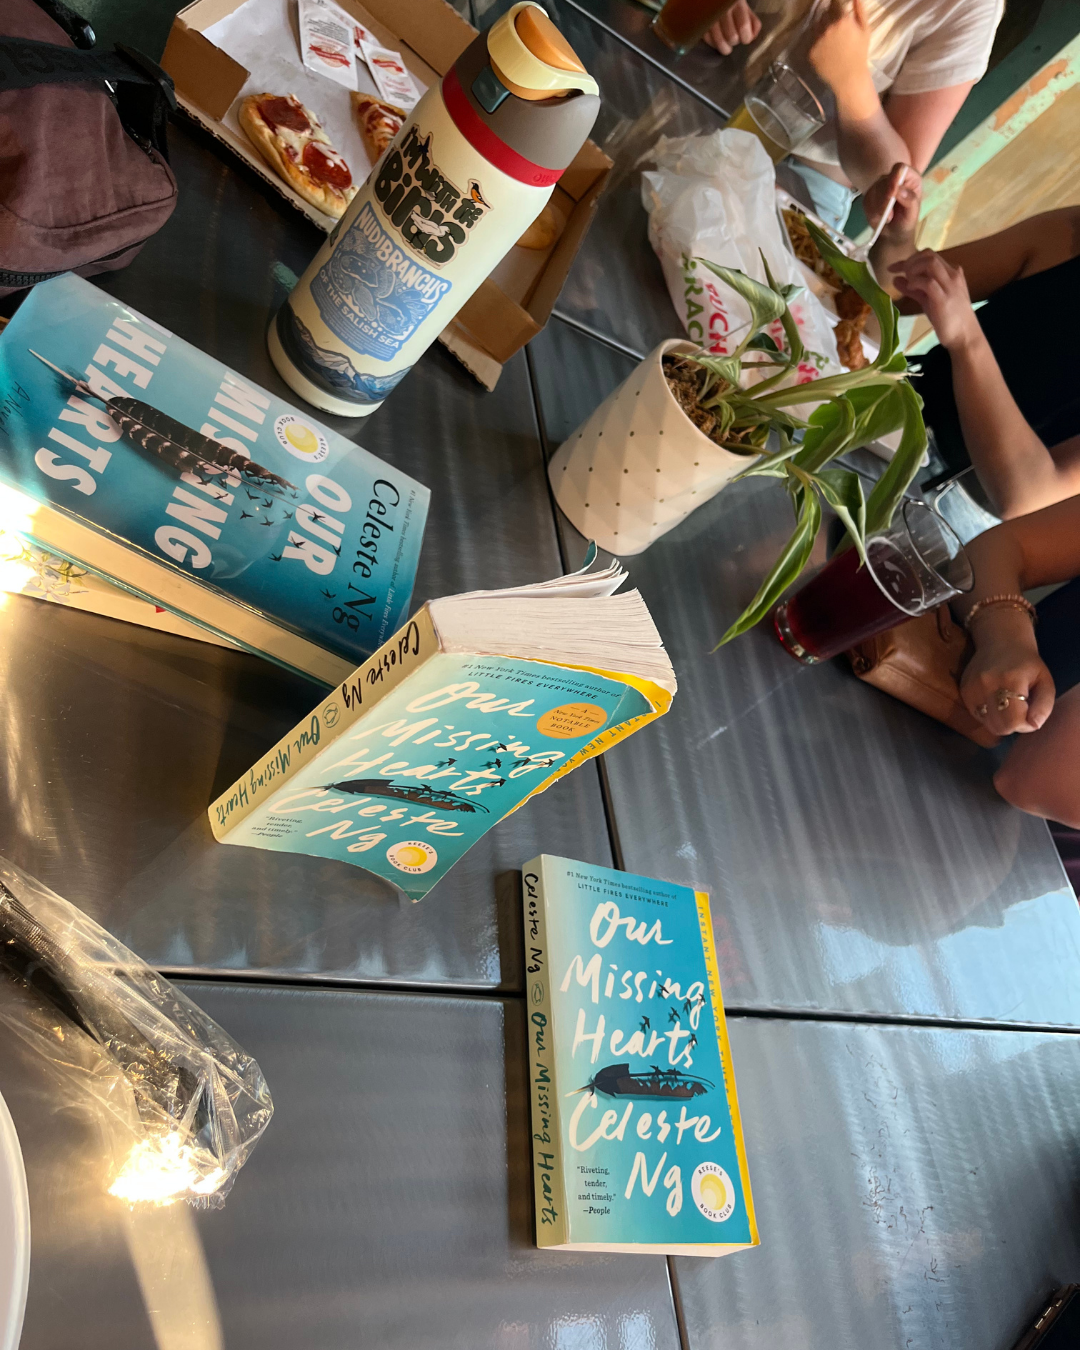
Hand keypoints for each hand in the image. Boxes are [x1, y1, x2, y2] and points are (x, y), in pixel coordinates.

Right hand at [703, 0, 760, 55]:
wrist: (715, 2)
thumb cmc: (731, 5)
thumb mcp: (745, 9)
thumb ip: (753, 22)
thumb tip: (752, 38)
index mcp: (737, 3)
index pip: (744, 26)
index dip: (746, 37)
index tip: (745, 38)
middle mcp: (723, 9)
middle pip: (732, 37)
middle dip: (735, 42)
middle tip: (734, 39)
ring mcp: (711, 17)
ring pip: (720, 42)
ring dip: (725, 47)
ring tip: (727, 45)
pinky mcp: (702, 23)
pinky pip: (709, 40)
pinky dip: (714, 44)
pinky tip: (717, 40)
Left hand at [809, 0, 870, 95]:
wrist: (849, 77)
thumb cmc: (860, 52)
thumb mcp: (865, 29)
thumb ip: (859, 9)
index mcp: (841, 20)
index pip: (833, 2)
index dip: (834, 3)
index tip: (836, 6)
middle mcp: (827, 28)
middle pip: (824, 13)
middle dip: (829, 15)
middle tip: (834, 24)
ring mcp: (817, 40)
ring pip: (816, 25)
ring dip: (821, 26)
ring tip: (830, 36)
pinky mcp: (811, 51)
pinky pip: (812, 40)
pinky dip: (817, 41)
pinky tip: (825, 48)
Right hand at [864, 162, 920, 242]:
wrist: (893, 233)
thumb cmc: (906, 221)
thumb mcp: (913, 213)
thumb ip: (910, 200)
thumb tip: (899, 190)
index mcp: (909, 178)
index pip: (900, 168)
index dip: (894, 178)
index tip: (892, 192)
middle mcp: (894, 178)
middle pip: (884, 181)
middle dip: (884, 199)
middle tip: (889, 216)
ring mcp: (881, 185)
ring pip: (874, 191)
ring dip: (879, 208)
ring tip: (887, 219)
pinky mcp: (870, 195)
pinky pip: (867, 201)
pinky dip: (872, 212)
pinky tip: (879, 218)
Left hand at [888, 249, 979, 350]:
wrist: (965, 335)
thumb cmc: (948, 318)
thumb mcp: (929, 299)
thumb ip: (914, 288)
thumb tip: (896, 279)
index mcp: (951, 273)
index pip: (930, 255)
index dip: (910, 258)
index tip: (895, 267)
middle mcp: (952, 275)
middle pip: (929, 255)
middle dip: (910, 261)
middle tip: (898, 272)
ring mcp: (949, 286)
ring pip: (930, 263)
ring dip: (913, 269)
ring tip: (907, 282)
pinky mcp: (943, 299)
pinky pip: (928, 282)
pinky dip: (915, 282)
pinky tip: (910, 288)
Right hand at [960, 611, 1054, 736]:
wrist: (1000, 640)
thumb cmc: (1027, 662)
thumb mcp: (1045, 681)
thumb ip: (1044, 705)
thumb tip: (1034, 725)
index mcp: (1010, 681)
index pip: (1014, 722)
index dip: (1025, 725)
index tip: (1031, 713)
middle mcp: (986, 686)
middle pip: (999, 727)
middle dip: (1013, 725)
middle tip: (1020, 711)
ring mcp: (972, 689)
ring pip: (987, 724)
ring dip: (1000, 721)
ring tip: (1007, 705)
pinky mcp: (964, 691)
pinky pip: (977, 715)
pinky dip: (989, 714)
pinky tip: (995, 700)